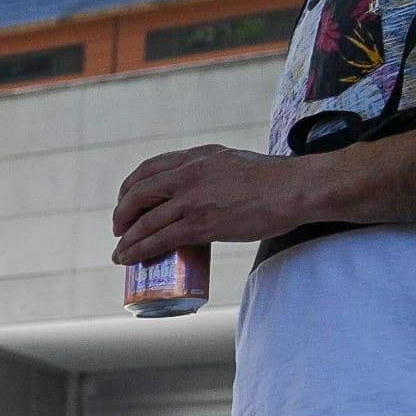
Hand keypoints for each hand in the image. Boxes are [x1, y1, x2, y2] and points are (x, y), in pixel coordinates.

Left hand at [112, 144, 308, 262]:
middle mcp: (190, 174)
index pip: (148, 169)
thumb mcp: (231, 162)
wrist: (297, 189)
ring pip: (145, 222)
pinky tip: (129, 259)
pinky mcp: (202, 224)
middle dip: (121, 216)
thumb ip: (209, 171)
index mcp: (197, 157)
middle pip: (138, 194)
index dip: (128, 188)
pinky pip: (159, 240)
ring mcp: (194, 199)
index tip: (125, 203)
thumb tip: (196, 192)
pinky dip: (138, 251)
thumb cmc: (272, 180)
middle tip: (119, 231)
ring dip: (126, 241)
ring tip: (120, 254)